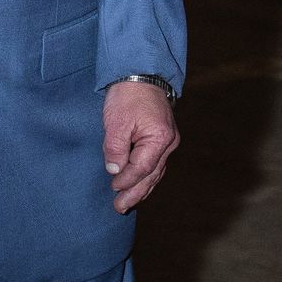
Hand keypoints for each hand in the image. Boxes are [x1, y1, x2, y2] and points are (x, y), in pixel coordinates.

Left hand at [102, 79, 178, 214]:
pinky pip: (155, 164)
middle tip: (120, 208)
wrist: (141, 73)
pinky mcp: (163, 138)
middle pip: (151, 175)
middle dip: (135, 193)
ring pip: (155, 172)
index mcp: (159, 138)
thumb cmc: (128, 95)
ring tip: (127, 203)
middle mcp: (169, 143)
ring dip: (141, 188)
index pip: (142, 168)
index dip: (126, 180)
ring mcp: (168, 141)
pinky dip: (146, 176)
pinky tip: (138, 185)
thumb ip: (115, 149)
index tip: (113, 187)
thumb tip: (114, 171)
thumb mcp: (116, 122)